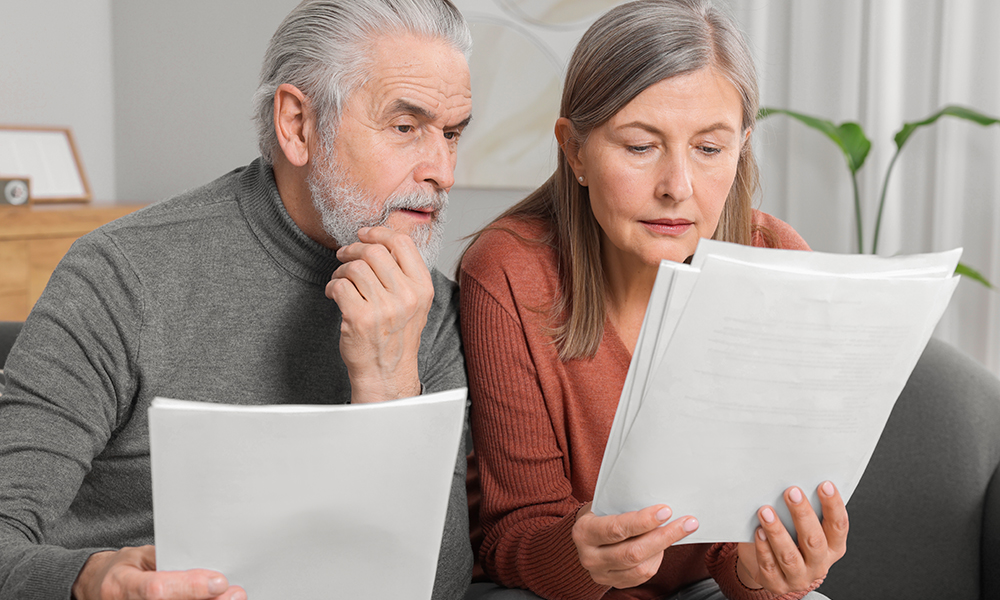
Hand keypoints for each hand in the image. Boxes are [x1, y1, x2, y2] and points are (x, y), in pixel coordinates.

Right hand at [71, 545, 244, 599]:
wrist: (98, 588)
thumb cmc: (124, 569)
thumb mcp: (140, 556)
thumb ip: (168, 561)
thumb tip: (204, 561)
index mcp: (122, 585)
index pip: (158, 590)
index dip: (190, 587)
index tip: (219, 581)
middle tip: (236, 594)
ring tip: (233, 599)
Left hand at [326, 226, 433, 403]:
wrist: (387, 372)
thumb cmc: (396, 334)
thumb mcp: (414, 302)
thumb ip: (404, 272)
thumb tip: (382, 237)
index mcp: (422, 288)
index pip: (402, 243)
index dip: (378, 233)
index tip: (364, 235)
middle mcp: (406, 297)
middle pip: (374, 251)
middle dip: (353, 249)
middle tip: (344, 256)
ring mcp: (383, 309)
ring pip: (354, 267)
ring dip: (341, 270)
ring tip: (340, 280)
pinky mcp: (359, 318)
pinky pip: (339, 286)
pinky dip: (332, 286)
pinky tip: (335, 295)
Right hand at [572, 502, 698, 588]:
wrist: (585, 537)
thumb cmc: (600, 514)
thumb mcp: (604, 504)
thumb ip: (625, 506)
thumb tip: (660, 503)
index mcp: (584, 532)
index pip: (617, 528)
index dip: (643, 521)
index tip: (666, 511)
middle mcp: (590, 556)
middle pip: (633, 552)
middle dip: (664, 537)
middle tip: (686, 523)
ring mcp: (601, 573)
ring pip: (641, 567)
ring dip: (663, 548)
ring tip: (677, 531)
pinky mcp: (614, 583)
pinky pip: (642, 576)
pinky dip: (656, 560)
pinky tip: (662, 546)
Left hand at [736, 481, 848, 593]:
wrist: (773, 571)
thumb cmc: (792, 541)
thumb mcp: (805, 529)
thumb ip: (807, 512)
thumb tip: (799, 479)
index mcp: (833, 548)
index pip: (838, 526)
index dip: (834, 506)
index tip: (825, 485)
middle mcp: (819, 564)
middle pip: (814, 541)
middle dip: (803, 515)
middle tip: (791, 492)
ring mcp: (798, 577)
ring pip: (790, 556)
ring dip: (777, 532)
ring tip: (766, 511)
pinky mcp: (776, 583)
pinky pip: (769, 566)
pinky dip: (763, 548)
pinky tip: (758, 532)